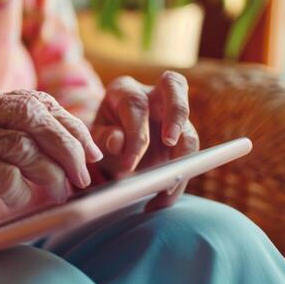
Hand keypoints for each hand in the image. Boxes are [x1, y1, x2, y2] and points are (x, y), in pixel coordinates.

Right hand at [0, 89, 102, 237]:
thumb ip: (23, 135)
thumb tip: (82, 148)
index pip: (36, 101)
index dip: (69, 125)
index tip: (92, 150)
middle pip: (31, 116)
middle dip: (67, 146)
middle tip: (83, 174)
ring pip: (21, 147)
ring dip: (51, 174)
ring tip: (60, 192)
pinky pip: (2, 175)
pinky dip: (20, 190)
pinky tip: (20, 198)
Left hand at [90, 71, 199, 211]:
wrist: (111, 148)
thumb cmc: (101, 136)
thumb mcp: (94, 138)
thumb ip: (103, 137)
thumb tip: (118, 142)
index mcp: (124, 90)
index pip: (136, 105)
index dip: (136, 135)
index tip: (129, 165)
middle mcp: (152, 94)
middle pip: (174, 84)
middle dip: (176, 113)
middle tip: (170, 141)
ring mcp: (171, 114)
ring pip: (189, 126)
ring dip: (184, 158)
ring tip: (166, 191)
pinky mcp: (183, 135)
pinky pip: (190, 154)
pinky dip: (179, 179)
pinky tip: (163, 199)